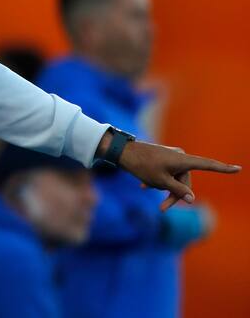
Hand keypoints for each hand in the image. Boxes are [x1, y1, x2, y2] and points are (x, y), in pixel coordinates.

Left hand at [111, 138, 240, 209]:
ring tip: (145, 187)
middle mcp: (180, 156)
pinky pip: (166, 173)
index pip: (208, 165)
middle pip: (186, 181)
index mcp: (183, 160)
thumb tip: (192, 199)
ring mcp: (171, 156)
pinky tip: (143, 186)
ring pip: (174, 179)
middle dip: (174, 195)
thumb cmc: (142, 166)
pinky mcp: (163, 157)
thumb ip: (177, 191)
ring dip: (163, 187)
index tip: (238, 168)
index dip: (223, 169)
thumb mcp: (160, 181)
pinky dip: (157, 180)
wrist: (122, 151)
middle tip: (162, 209)